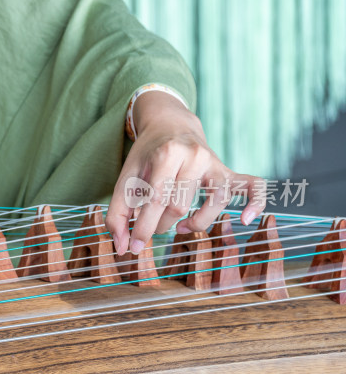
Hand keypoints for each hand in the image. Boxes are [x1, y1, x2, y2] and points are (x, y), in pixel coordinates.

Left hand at [105, 92, 265, 254]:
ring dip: (195, 222)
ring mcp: (215, 162)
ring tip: (179, 228)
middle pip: (180, 204)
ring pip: (215, 201)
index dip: (144, 228)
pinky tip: (246, 219)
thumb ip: (117, 212)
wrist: (169, 125)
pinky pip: (252, 186)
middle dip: (161, 224)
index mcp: (166, 154)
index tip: (134, 248)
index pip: (155, 200)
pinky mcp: (228, 171)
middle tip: (151, 227)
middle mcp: (194, 155)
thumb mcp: (125, 178)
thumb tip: (120, 247)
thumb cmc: (146, 157)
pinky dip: (256, 202)